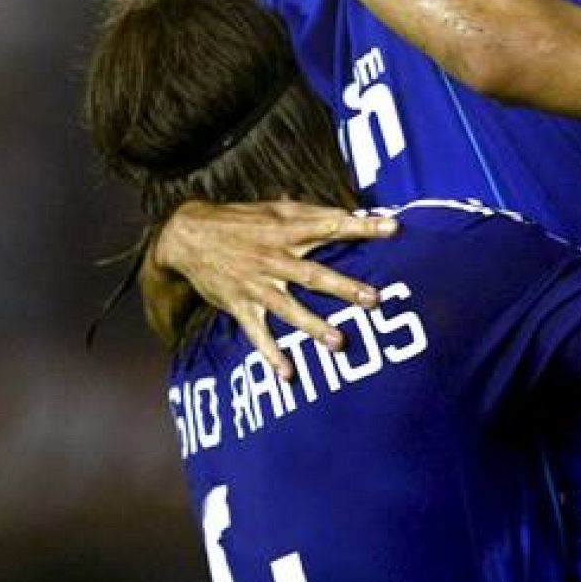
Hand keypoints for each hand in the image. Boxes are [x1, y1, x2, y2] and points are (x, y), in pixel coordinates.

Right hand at [149, 199, 397, 378]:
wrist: (188, 235)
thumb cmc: (239, 220)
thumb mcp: (273, 208)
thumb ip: (309, 212)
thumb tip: (348, 213)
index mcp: (286, 230)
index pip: (330, 225)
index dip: (362, 226)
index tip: (392, 227)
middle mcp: (274, 257)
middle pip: (314, 274)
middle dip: (343, 288)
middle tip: (373, 299)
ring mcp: (256, 284)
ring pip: (289, 308)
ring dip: (313, 326)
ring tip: (339, 343)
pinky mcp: (240, 304)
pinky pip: (257, 333)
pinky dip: (271, 353)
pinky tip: (288, 373)